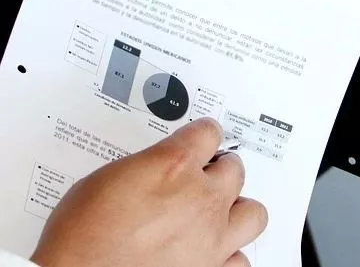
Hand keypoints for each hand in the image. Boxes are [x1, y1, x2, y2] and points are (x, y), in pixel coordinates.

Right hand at [31, 118, 267, 266]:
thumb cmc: (80, 239)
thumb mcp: (106, 180)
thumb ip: (147, 167)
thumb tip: (156, 169)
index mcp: (174, 165)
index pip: (209, 132)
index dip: (204, 133)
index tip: (203, 135)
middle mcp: (200, 199)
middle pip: (235, 168)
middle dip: (220, 168)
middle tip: (207, 174)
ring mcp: (211, 238)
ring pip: (253, 212)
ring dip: (237, 207)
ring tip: (219, 210)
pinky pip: (241, 258)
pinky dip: (230, 253)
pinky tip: (214, 250)